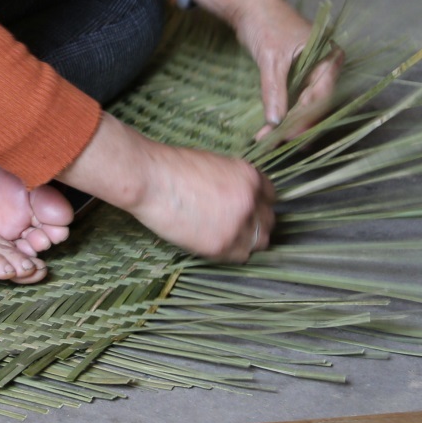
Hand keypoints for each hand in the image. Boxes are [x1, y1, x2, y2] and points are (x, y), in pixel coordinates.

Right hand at [59, 118, 275, 262]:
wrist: (150, 179)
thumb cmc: (172, 167)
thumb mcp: (214, 165)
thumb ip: (234, 183)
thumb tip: (236, 201)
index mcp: (250, 177)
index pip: (271, 197)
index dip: (258, 205)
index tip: (249, 211)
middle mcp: (251, 201)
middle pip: (269, 222)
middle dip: (256, 225)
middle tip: (236, 227)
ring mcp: (238, 224)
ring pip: (258, 243)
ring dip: (246, 242)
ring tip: (226, 238)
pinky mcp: (221, 245)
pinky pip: (238, 257)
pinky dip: (229, 253)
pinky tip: (213, 244)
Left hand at [192, 0, 342, 141]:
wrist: (250, 6)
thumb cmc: (265, 23)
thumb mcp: (271, 58)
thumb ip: (274, 90)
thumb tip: (275, 122)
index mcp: (328, 59)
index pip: (320, 97)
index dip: (304, 120)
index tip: (287, 137)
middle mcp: (325, 68)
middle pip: (315, 105)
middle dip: (295, 126)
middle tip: (274, 143)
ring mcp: (313, 73)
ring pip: (304, 106)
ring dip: (288, 123)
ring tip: (268, 139)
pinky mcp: (298, 76)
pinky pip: (295, 100)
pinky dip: (284, 113)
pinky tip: (270, 127)